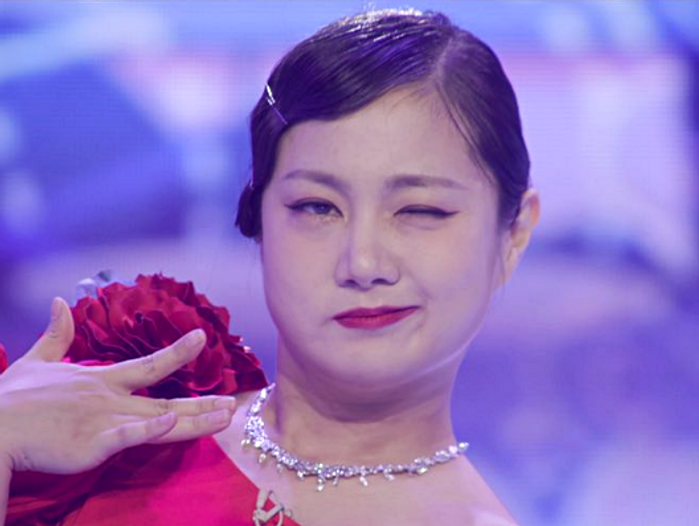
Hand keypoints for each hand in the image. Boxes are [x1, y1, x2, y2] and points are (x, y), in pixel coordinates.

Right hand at [0, 297, 236, 474]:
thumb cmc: (11, 399)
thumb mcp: (36, 360)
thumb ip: (57, 334)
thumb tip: (62, 301)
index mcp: (101, 380)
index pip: (150, 364)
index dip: (179, 351)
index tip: (203, 337)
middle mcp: (110, 398)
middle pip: (166, 399)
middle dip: (202, 403)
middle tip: (233, 403)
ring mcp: (104, 420)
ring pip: (160, 420)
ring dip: (195, 420)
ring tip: (225, 418)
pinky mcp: (91, 443)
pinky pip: (126, 436)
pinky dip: (149, 429)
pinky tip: (171, 423)